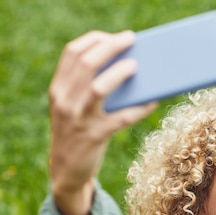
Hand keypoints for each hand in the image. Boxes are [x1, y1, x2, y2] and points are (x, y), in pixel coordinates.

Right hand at [48, 30, 156, 214]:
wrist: (66, 172)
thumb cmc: (79, 133)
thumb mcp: (75, 108)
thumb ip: (90, 89)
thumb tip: (131, 67)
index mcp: (59, 89)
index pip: (73, 53)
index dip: (95, 40)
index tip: (116, 37)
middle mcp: (65, 101)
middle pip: (87, 63)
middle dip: (111, 47)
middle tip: (132, 40)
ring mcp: (78, 119)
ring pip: (98, 88)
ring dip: (119, 74)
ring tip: (137, 66)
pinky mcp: (94, 137)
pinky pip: (121, 118)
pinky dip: (139, 108)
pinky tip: (153, 101)